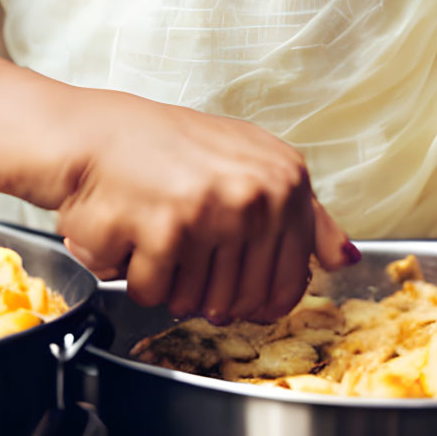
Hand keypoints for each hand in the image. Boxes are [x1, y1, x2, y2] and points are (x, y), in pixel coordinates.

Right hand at [0, 70, 354, 322]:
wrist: (90, 134)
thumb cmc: (163, 149)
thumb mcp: (248, 163)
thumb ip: (304, 214)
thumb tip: (346, 257)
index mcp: (285, 177)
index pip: (292, 279)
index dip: (258, 294)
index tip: (235, 281)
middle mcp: (258, 191)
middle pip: (244, 298)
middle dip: (207, 289)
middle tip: (181, 244)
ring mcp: (215, 210)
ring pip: (200, 301)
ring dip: (169, 281)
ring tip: (156, 228)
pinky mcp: (168, 230)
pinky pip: (155, 293)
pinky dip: (134, 274)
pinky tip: (131, 230)